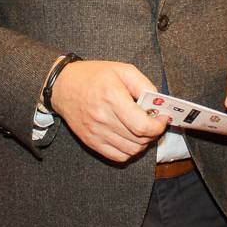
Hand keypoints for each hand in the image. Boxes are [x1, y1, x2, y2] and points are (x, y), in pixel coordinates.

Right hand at [49, 59, 166, 162]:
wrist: (63, 86)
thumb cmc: (94, 76)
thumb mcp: (122, 70)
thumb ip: (144, 85)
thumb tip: (159, 103)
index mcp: (112, 97)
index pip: (142, 125)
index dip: (158, 126)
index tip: (163, 119)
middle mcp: (103, 118)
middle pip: (138, 139)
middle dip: (153, 133)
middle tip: (155, 123)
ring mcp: (96, 132)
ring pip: (131, 150)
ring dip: (143, 143)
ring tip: (143, 130)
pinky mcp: (91, 142)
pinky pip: (118, 156)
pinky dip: (130, 151)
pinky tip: (131, 139)